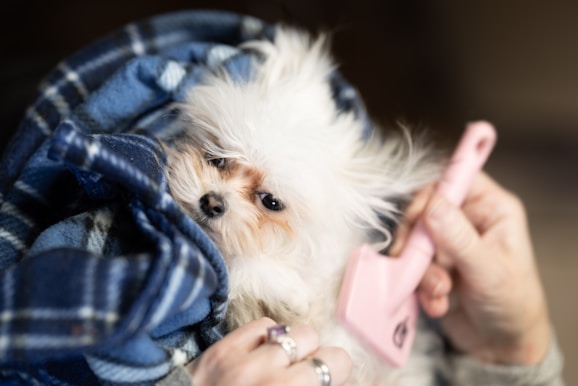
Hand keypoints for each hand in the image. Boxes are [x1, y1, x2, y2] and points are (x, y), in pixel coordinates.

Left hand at [186, 317, 351, 385]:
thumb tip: (326, 379)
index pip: (338, 367)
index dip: (338, 373)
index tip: (330, 378)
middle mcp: (273, 382)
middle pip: (326, 353)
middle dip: (322, 365)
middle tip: (307, 376)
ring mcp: (245, 365)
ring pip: (299, 334)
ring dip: (298, 349)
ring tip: (284, 363)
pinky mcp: (222, 350)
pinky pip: (265, 325)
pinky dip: (270, 337)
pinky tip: (263, 352)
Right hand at [392, 172, 551, 364]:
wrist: (500, 347)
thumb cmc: (513, 304)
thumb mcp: (488, 270)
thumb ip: (459, 238)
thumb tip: (432, 205)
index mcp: (491, 209)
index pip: (455, 179)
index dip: (432, 192)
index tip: (417, 215)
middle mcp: (467, 221)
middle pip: (424, 210)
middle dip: (418, 241)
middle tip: (419, 261)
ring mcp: (447, 243)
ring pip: (414, 240)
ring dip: (420, 270)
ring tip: (439, 292)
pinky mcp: (432, 264)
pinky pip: (411, 264)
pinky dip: (418, 285)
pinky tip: (436, 303)